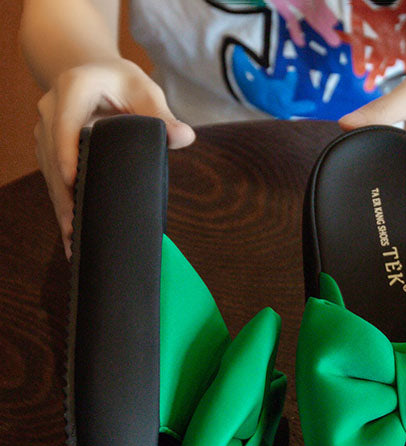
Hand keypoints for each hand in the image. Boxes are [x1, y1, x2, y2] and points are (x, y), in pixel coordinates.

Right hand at [34, 58, 194, 259]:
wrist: (92, 72)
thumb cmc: (124, 84)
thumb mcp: (145, 91)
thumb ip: (163, 115)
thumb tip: (185, 137)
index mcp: (74, 88)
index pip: (65, 123)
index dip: (66, 152)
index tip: (71, 180)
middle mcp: (51, 107)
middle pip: (52, 155)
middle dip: (63, 193)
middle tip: (75, 227)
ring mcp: (46, 129)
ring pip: (49, 171)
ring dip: (60, 205)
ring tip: (73, 238)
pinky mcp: (47, 147)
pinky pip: (51, 176)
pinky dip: (61, 202)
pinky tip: (70, 231)